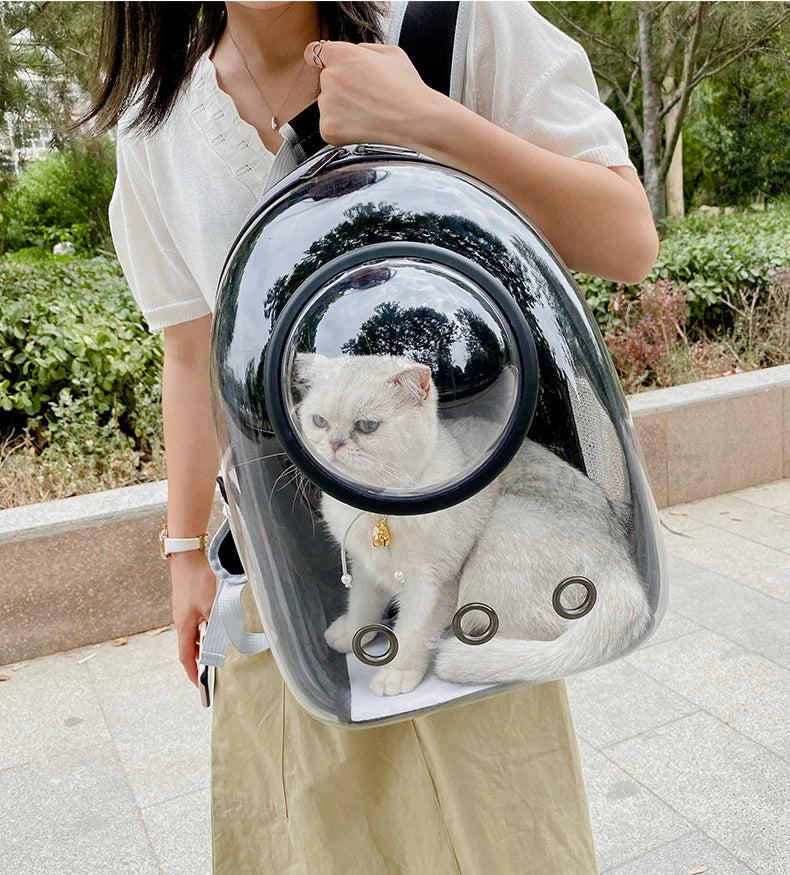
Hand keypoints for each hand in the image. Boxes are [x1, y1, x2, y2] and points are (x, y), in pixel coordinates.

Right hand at [170, 550, 216, 685]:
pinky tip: (218, 627)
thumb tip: (226, 641)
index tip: (200, 686)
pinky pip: (198, 622)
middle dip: (201, 660)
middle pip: (190, 647)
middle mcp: (182, 621)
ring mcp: (185, 611)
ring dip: (205, 644)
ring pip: (195, 634)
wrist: (187, 556)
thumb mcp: (212, 605)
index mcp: (184, 626)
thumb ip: (218, 624)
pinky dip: (206, 630)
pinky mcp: (190, 602)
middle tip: (215, 670)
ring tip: (220, 651)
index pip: (186, 657)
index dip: (193, 673)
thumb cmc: (197, 580)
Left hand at [303, 40, 446, 148]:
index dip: (323, 61)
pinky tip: (363, 126)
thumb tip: (355, 54)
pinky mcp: (328, 128)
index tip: (328, 68)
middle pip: (325, 82)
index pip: (314, 53)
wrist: (415, 120)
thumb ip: (365, 50)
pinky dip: (342, 129)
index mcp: (342, 55)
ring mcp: (327, 105)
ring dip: (342, 109)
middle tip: (366, 98)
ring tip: (368, 113)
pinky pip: (330, 126)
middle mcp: (330, 77)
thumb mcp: (391, 53)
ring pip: (327, 105)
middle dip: (341, 88)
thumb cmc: (407, 89)